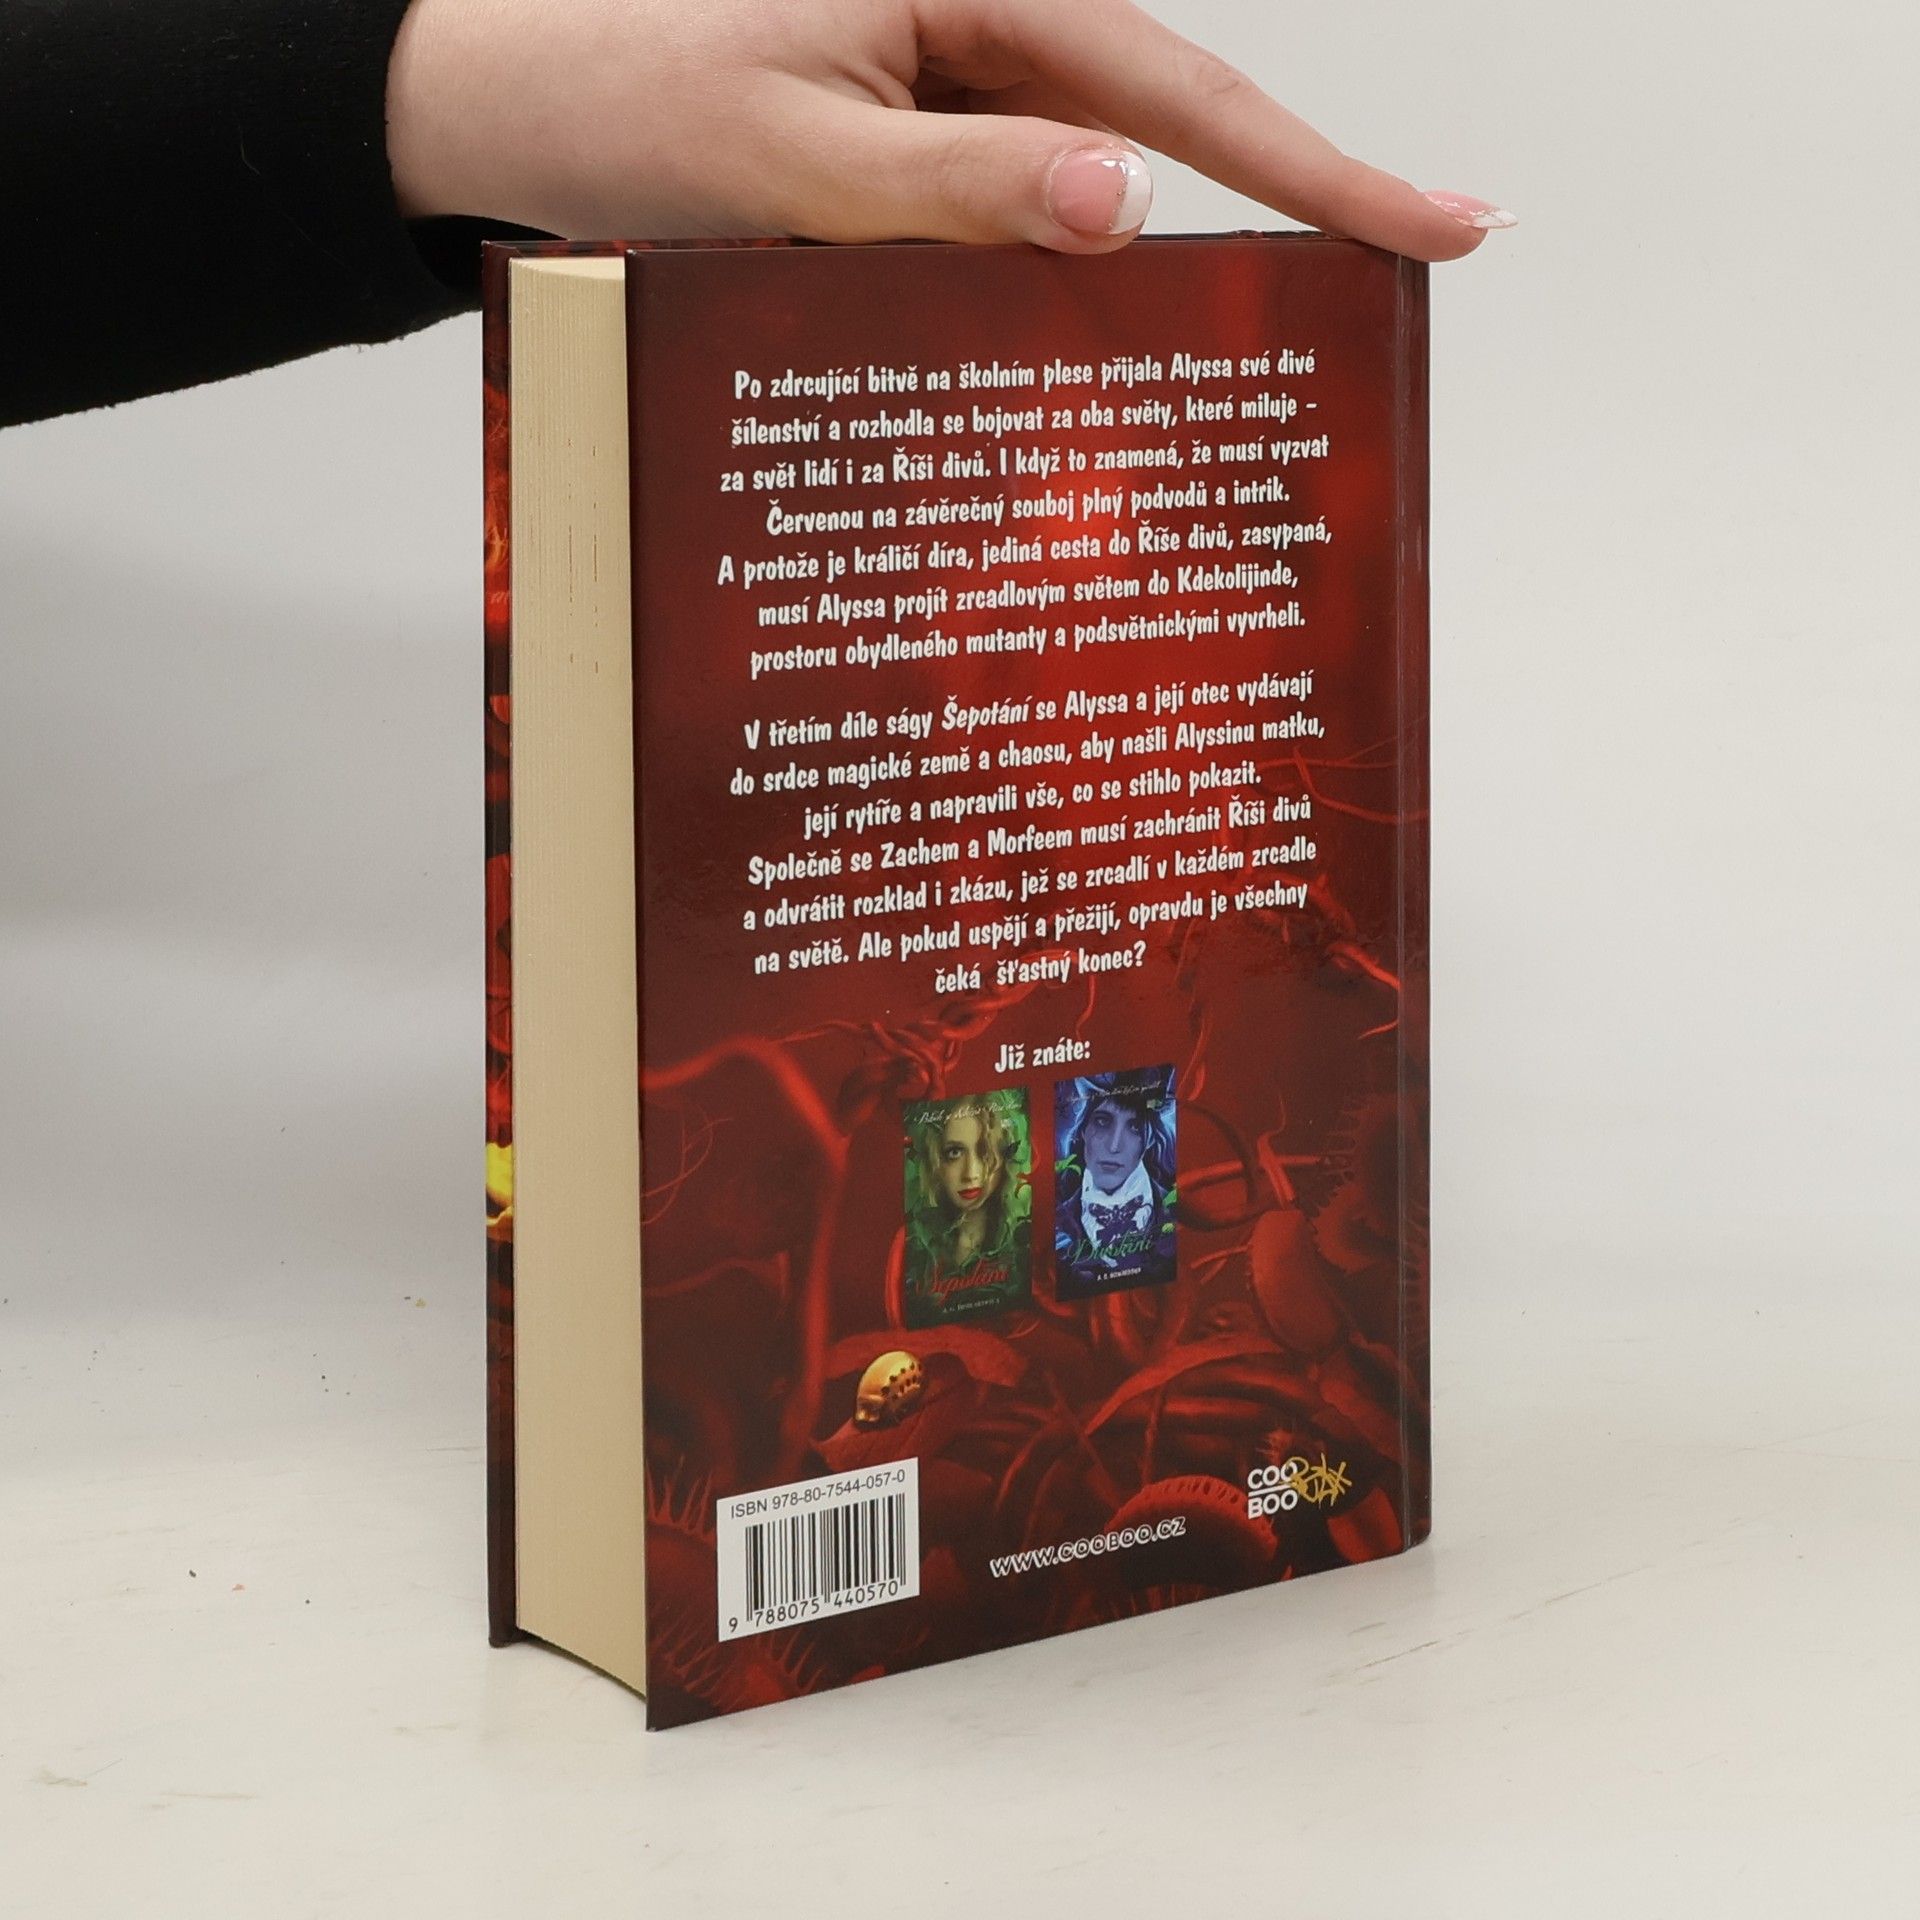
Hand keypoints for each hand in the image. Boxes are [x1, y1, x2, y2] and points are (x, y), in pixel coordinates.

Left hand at [387, 0, 1510, 261]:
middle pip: (1168, 120)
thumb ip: (961, 185)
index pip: (1179, 90)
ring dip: (1161, 259)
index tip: (1443, 221)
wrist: (504, 99)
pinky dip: (1055, 269)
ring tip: (1257, 345)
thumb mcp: (791, 155)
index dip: (1321, 163)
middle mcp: (977, 12)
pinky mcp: (918, 130)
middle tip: (1415, 269)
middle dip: (1290, 200)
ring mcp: (951, 74)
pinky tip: (1091, 331)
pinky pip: (1019, 199)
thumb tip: (1130, 208)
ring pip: (1096, 171)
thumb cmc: (621, 103)